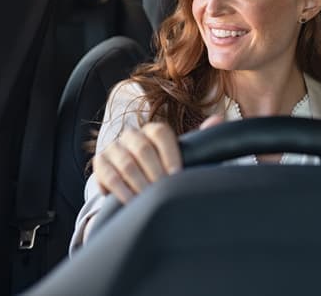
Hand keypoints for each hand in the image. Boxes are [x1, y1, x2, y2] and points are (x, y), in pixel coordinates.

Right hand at [93, 114, 224, 203]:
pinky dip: (121, 190)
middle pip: (142, 148)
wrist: (135, 185)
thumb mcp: (181, 158)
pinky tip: (132, 202)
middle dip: (155, 172)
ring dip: (139, 183)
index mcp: (152, 131)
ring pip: (126, 163)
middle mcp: (131, 136)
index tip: (177, 174)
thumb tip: (219, 119)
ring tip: (149, 199)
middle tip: (164, 190)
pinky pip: (109, 176)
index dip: (169, 153)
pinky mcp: (100, 164)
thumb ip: (198, 141)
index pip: (159, 133)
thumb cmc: (163, 172)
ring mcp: (114, 149)